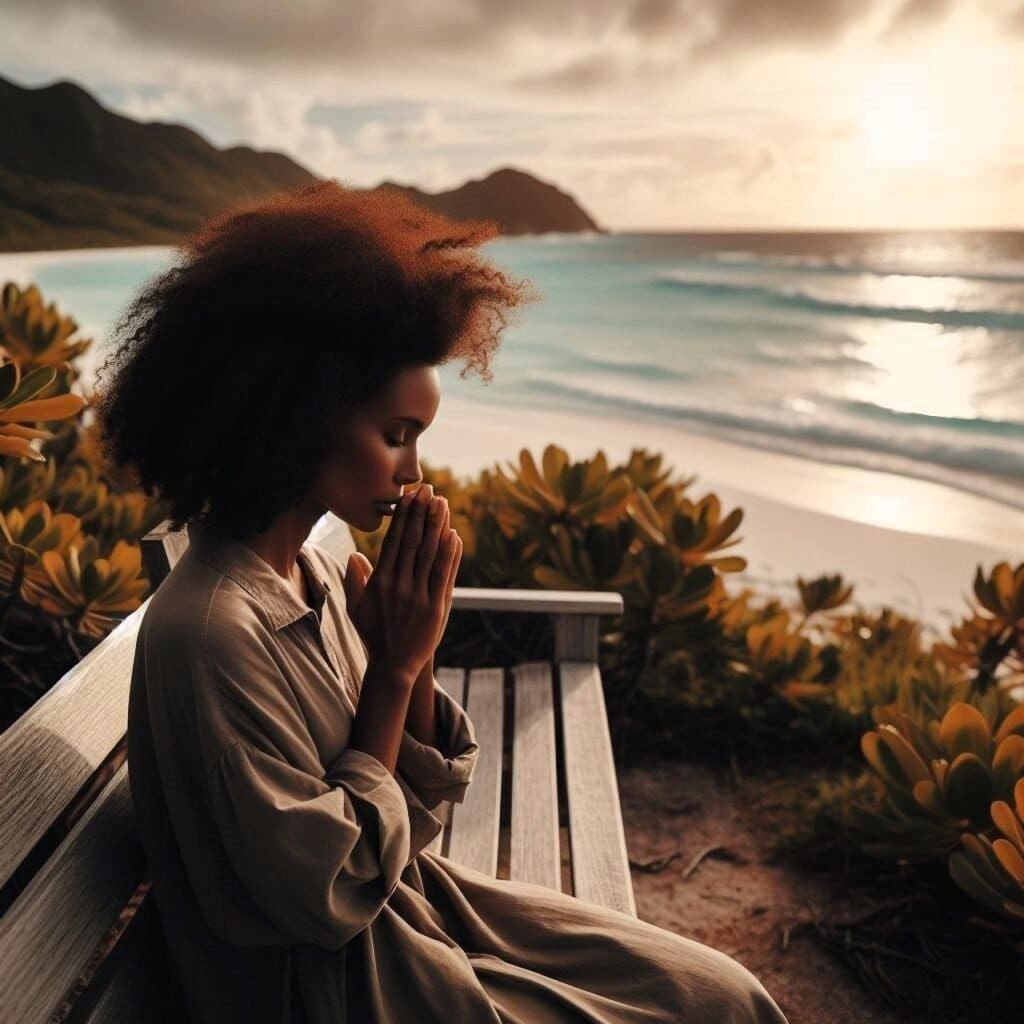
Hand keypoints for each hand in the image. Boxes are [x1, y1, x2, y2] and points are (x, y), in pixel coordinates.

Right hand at [341, 484, 462, 682]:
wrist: (394, 665)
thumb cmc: (374, 634)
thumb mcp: (356, 607)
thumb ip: (355, 580)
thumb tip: (353, 555)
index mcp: (380, 581)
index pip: (393, 541)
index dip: (403, 516)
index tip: (409, 496)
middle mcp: (400, 585)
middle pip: (413, 541)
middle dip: (422, 512)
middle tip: (429, 489)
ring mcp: (419, 596)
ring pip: (430, 554)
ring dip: (438, 526)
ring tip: (443, 503)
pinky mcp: (437, 607)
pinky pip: (445, 575)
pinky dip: (450, 554)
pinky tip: (454, 535)